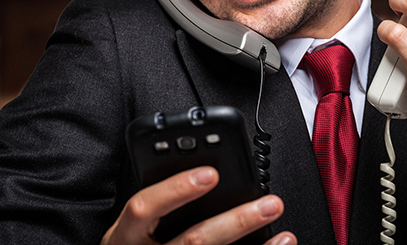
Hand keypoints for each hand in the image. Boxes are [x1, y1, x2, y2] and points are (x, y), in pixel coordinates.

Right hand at [100, 166, 295, 244]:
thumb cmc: (133, 244)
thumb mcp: (134, 223)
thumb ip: (159, 200)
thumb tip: (206, 169)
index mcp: (125, 235)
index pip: (144, 208)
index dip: (176, 189)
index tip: (211, 173)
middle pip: (193, 241)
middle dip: (236, 220)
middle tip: (269, 203)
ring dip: (254, 242)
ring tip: (281, 227)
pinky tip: (278, 244)